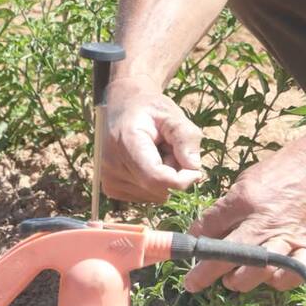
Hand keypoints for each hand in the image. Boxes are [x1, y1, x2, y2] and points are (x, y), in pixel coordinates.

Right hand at [100, 83, 203, 202]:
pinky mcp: (111, 189)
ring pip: (155, 196)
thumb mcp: (171, 114)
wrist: (121, 108)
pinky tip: (149, 164)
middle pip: (159, 190)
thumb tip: (194, 167)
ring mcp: (109, 180)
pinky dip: (155, 185)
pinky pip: (146, 197)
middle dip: (175, 176)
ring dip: (166, 180)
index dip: (183, 179)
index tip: (196, 168)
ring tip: (158, 154)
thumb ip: (185, 136)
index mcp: (126, 143)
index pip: (157, 179)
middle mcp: (112, 165)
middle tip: (172, 151)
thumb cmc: (148, 110)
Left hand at [184, 131, 305, 293]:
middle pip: (223, 256)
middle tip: (193, 282)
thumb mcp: (248, 178)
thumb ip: (228, 207)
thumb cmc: (286, 166)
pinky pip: (291, 275)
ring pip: (253, 273)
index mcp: (244, 199)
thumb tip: (206, 231)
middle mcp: (262, 220)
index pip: (207, 229)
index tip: (189, 252)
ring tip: (232, 279)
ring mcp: (287, 235)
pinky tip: (269, 276)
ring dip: (238, 281)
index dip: (193, 244)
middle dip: (202, 275)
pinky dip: (277, 281)